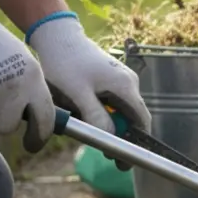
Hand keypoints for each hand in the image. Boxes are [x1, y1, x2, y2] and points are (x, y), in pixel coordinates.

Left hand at [27, 12, 149, 170]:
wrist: (56, 36)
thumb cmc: (65, 64)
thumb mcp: (77, 94)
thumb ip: (96, 117)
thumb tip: (110, 139)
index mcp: (126, 86)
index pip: (142, 121)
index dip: (136, 144)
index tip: (124, 162)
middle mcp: (129, 82)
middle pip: (132, 117)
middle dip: (119, 137)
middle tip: (103, 154)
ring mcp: (120, 78)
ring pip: (119, 110)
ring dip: (107, 123)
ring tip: (86, 130)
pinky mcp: (109, 77)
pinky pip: (110, 101)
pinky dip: (101, 112)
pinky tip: (82, 113)